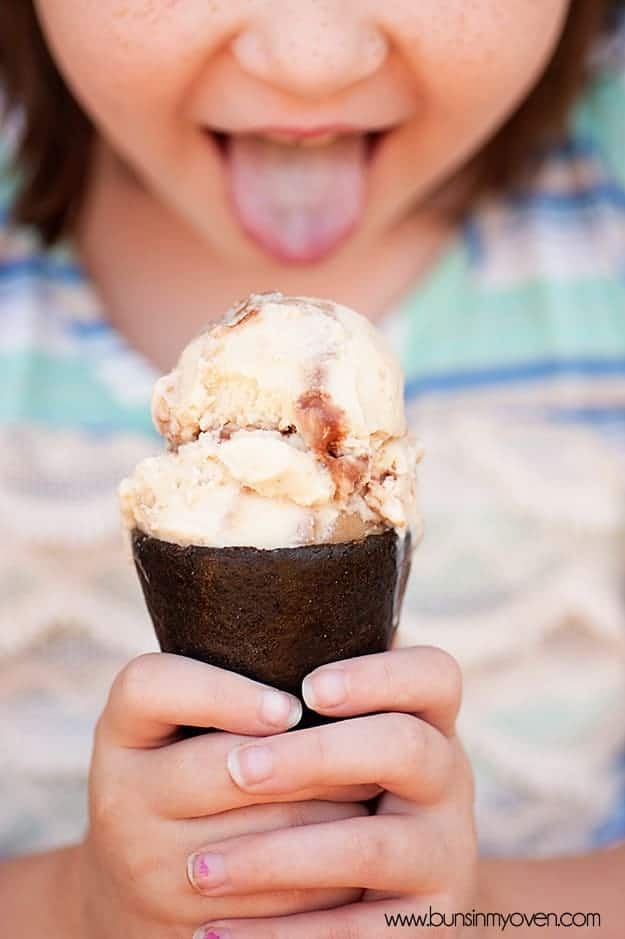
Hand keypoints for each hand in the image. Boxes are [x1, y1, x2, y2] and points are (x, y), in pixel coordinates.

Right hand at [75, 653, 376, 938]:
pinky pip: (274, 905)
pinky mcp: (180, 926)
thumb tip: (353, 626)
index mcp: (122, 730)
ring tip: (381, 793)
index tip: (290, 705)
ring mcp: (147, 868)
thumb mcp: (182, 725)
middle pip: (227, 766)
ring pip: (266, 839)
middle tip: (378, 744)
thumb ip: (240, 680)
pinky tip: (360, 856)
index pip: (153, 685)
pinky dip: (328, 880)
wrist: (134, 889)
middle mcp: (121, 796)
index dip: (224, 692)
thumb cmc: (187, 774)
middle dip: (317, 757)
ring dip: (337, 816)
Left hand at [190, 646, 476, 938]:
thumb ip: (310, 705)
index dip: (377, 675)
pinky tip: (215, 936)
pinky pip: (357, 935)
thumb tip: (235, 651)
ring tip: (201, 868)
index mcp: (429, 721)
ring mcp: (447, 855)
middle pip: (404, 746)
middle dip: (316, 755)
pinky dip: (284, 938)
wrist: (391, 900)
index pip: (434, 675)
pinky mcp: (430, 926)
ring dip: (278, 858)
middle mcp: (450, 779)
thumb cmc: (339, 793)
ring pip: (371, 847)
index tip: (308, 688)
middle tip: (237, 770)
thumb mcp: (346, 741)